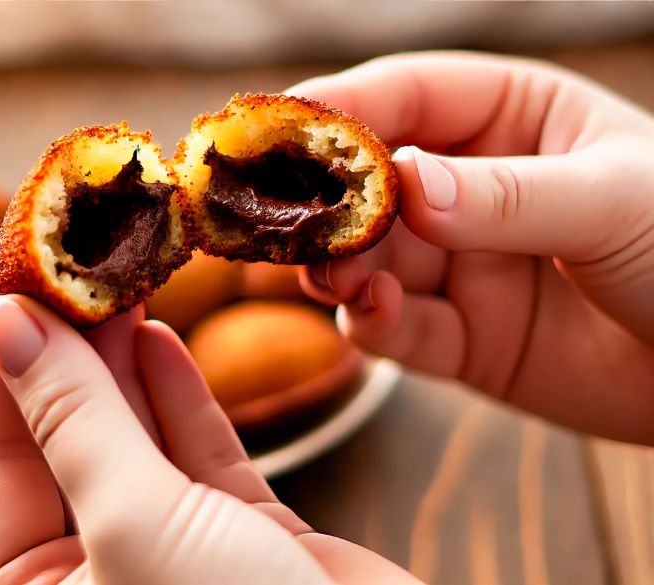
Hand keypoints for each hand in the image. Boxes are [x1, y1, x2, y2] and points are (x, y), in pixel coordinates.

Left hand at [0, 267, 420, 583]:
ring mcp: (174, 554)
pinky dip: (178, 392)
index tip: (2, 276)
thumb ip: (72, 418)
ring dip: (120, 357)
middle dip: (64, 348)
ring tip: (116, 273)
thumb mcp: (133, 520)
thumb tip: (7, 324)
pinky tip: (158, 335)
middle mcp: (98, 576)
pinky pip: (197, 451)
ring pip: (132, 436)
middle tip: (68, 256)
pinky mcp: (246, 537)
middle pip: (61, 439)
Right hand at [289, 52, 653, 443]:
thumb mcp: (614, 202)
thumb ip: (507, 196)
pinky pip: (398, 329)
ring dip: (340, 265)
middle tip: (286, 219)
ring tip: (333, 274)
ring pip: (371, 258)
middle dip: (326, 201)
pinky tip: (372, 315)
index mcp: (514, 119)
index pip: (410, 98)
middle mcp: (475, 189)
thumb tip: (407, 186)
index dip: (343, 109)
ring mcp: (462, 266)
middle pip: (371, 184)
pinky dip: (373, 324)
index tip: (281, 127)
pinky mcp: (461, 339)